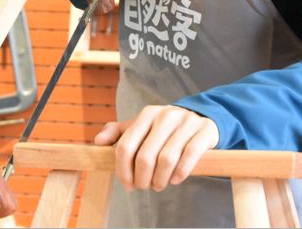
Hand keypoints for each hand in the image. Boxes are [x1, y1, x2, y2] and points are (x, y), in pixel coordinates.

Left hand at [94, 105, 218, 192]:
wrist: (200, 119)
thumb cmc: (164, 129)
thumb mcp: (141, 127)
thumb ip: (118, 133)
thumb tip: (98, 142)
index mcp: (147, 113)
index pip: (126, 146)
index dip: (123, 170)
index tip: (127, 184)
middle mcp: (166, 115)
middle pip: (145, 156)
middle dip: (142, 178)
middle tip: (144, 187)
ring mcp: (186, 122)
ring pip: (167, 159)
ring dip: (160, 179)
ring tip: (159, 185)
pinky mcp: (204, 131)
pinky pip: (189, 156)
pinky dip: (180, 173)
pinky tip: (175, 179)